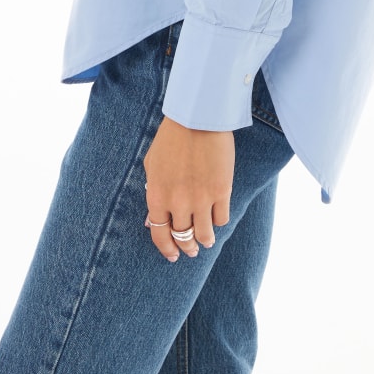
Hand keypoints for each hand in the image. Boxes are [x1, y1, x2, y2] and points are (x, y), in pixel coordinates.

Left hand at [143, 116, 233, 261]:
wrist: (197, 118)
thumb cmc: (171, 138)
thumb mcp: (152, 164)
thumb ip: (152, 193)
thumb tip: (152, 221)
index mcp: (156, 196)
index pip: (159, 234)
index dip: (166, 249)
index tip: (172, 255)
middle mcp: (177, 203)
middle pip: (183, 237)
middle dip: (187, 247)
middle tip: (191, 250)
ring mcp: (201, 199)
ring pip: (204, 235)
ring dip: (204, 241)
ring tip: (206, 241)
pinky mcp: (221, 192)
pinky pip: (221, 219)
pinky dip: (218, 221)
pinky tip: (217, 218)